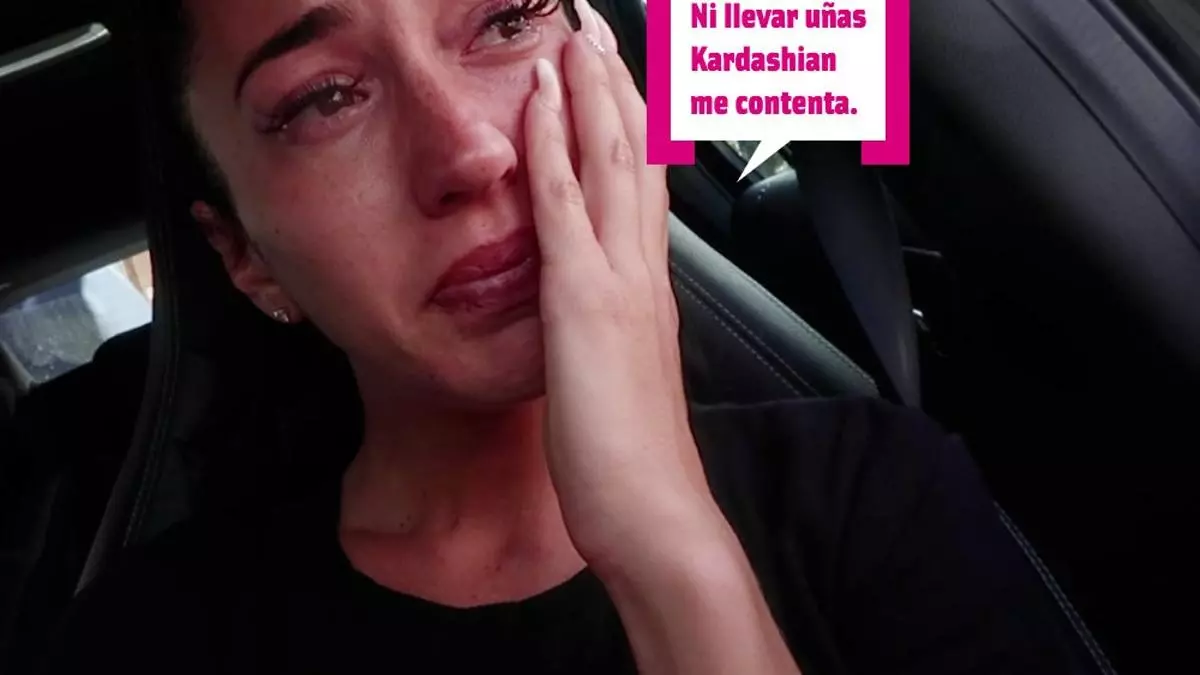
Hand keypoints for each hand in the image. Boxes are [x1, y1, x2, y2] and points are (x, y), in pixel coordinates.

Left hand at [523, 3, 721, 572]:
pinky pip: (566, 204)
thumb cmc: (633, 457)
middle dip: (615, 85)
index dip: (631, 126)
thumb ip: (612, 331)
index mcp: (648, 287)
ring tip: (576, 35)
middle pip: (636, 156)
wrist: (652, 509)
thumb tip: (595, 312)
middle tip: (598, 29)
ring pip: (610, 161)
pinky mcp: (584, 300)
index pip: (645, 186)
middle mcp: (642, 270)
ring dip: (590, 91)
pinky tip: (540, 98)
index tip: (616, 80)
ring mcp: (617, 279)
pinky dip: (553, 144)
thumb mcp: (622, 377)